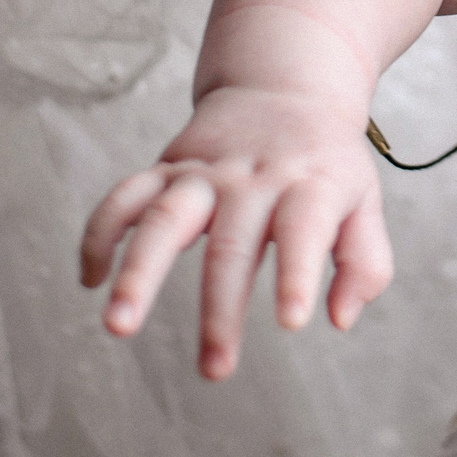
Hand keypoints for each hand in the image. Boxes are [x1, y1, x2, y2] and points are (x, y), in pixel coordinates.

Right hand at [78, 84, 388, 378]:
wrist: (286, 87)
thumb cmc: (326, 162)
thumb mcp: (365, 200)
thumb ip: (365, 261)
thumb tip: (340, 319)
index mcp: (310, 184)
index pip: (305, 226)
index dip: (299, 273)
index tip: (292, 322)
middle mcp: (254, 178)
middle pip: (231, 241)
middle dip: (219, 309)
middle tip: (215, 369)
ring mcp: (205, 172)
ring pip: (164, 216)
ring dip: (138, 271)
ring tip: (118, 325)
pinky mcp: (168, 168)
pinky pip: (125, 196)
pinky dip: (100, 233)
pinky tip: (91, 279)